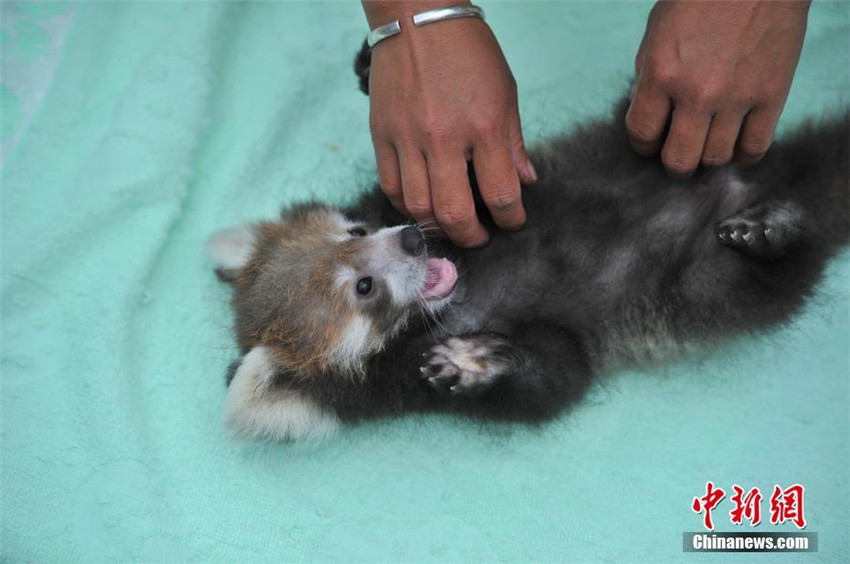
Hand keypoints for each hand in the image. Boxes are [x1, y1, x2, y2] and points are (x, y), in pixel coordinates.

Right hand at [363, 1, 536, 246]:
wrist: (419, 16)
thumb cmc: (468, 50)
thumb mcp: (506, 92)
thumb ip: (513, 143)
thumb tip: (524, 181)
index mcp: (484, 125)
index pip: (501, 193)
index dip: (512, 218)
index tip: (513, 221)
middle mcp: (444, 137)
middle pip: (454, 212)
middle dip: (470, 236)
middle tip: (479, 237)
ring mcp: (408, 138)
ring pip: (417, 206)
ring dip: (436, 225)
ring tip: (449, 224)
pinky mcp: (381, 133)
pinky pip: (390, 185)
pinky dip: (406, 204)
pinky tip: (420, 204)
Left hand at [627, 1, 809, 176]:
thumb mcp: (657, 32)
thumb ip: (649, 76)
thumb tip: (650, 114)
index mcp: (661, 73)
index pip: (641, 134)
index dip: (642, 145)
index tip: (650, 143)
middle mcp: (697, 92)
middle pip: (678, 160)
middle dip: (673, 162)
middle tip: (677, 151)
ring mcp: (737, 97)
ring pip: (715, 159)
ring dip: (707, 156)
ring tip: (707, 141)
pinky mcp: (771, 96)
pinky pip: (754, 149)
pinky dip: (742, 155)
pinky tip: (735, 144)